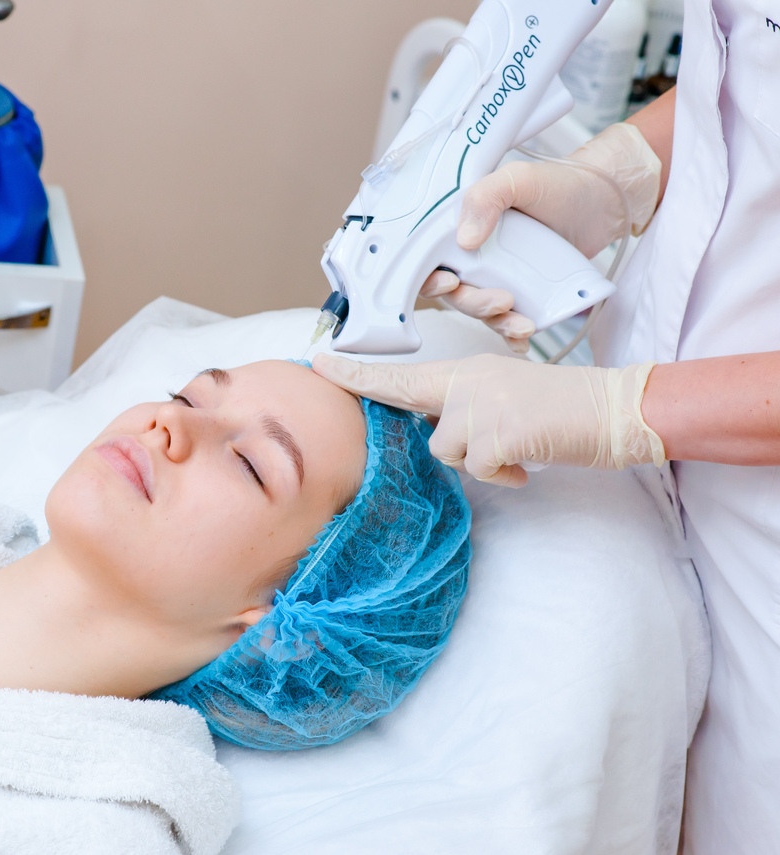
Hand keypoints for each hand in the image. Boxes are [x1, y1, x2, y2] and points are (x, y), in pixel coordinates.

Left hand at [313, 352, 664, 487]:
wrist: (615, 409)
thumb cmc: (562, 411)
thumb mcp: (504, 401)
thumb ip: (465, 412)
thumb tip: (437, 437)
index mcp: (468, 372)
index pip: (403, 373)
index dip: (358, 371)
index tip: (318, 362)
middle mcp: (468, 380)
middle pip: (414, 410)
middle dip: (389, 398)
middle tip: (335, 370)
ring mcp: (482, 403)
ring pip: (446, 450)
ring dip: (479, 460)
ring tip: (517, 450)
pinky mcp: (499, 430)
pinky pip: (481, 468)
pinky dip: (506, 474)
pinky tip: (529, 462)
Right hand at [418, 122, 662, 355]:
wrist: (602, 198)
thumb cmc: (558, 183)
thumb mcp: (517, 178)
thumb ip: (486, 197)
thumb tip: (465, 239)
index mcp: (458, 229)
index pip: (429, 261)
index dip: (431, 278)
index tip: (451, 282)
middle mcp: (473, 256)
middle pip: (456, 293)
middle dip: (474, 304)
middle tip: (501, 301)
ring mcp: (497, 277)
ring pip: (481, 310)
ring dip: (497, 323)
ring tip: (523, 324)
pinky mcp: (521, 292)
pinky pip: (508, 319)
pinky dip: (512, 335)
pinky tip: (523, 340)